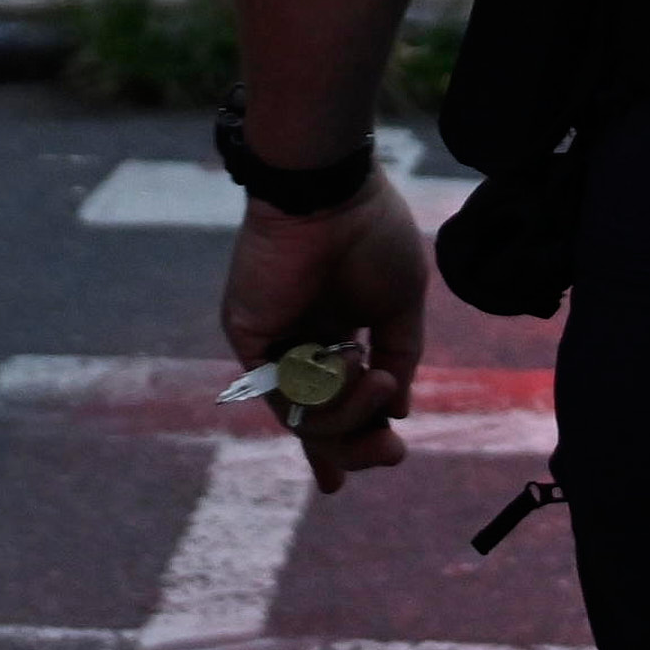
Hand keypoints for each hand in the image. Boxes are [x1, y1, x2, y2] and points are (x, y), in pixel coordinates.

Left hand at [216, 174, 433, 489]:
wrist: (332, 195)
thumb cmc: (372, 234)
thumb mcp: (400, 304)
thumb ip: (398, 357)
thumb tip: (397, 412)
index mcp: (334, 330)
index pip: (338, 395)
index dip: (357, 433)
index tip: (389, 455)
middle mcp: (299, 341)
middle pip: (319, 420)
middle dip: (357, 446)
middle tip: (393, 453)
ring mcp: (272, 341)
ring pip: (304, 415)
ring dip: (350, 416)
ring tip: (380, 385)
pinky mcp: (249, 337)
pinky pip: (283, 393)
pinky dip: (322, 395)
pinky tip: (349, 366)